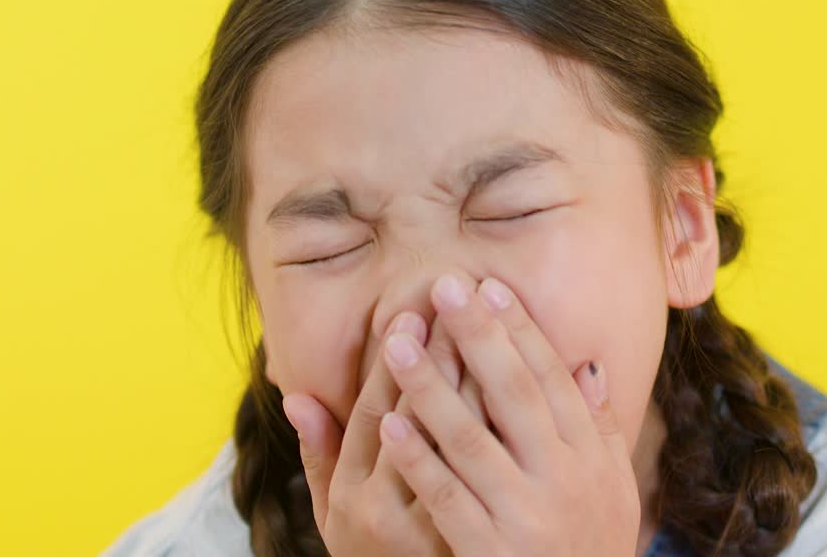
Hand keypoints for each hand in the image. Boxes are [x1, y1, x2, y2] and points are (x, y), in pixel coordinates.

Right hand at [281, 301, 489, 553]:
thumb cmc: (373, 553)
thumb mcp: (334, 515)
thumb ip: (320, 455)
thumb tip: (296, 395)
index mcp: (355, 496)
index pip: (376, 413)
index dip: (394, 362)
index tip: (411, 312)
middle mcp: (394, 511)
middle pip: (426, 417)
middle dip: (446, 351)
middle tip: (463, 296)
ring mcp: (442, 525)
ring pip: (468, 438)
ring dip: (484, 374)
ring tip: (497, 322)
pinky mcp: (483, 535)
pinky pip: (501, 469)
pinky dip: (514, 424)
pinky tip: (530, 383)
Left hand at [378, 270, 641, 556]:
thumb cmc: (592, 545)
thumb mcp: (613, 487)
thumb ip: (602, 427)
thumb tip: (589, 363)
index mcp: (590, 455)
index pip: (551, 378)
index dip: (520, 330)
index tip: (490, 287)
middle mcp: (563, 477)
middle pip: (513, 392)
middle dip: (476, 336)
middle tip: (443, 286)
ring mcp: (526, 513)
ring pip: (471, 437)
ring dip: (431, 386)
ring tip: (398, 343)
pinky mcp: (491, 549)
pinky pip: (446, 496)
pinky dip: (417, 458)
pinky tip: (389, 423)